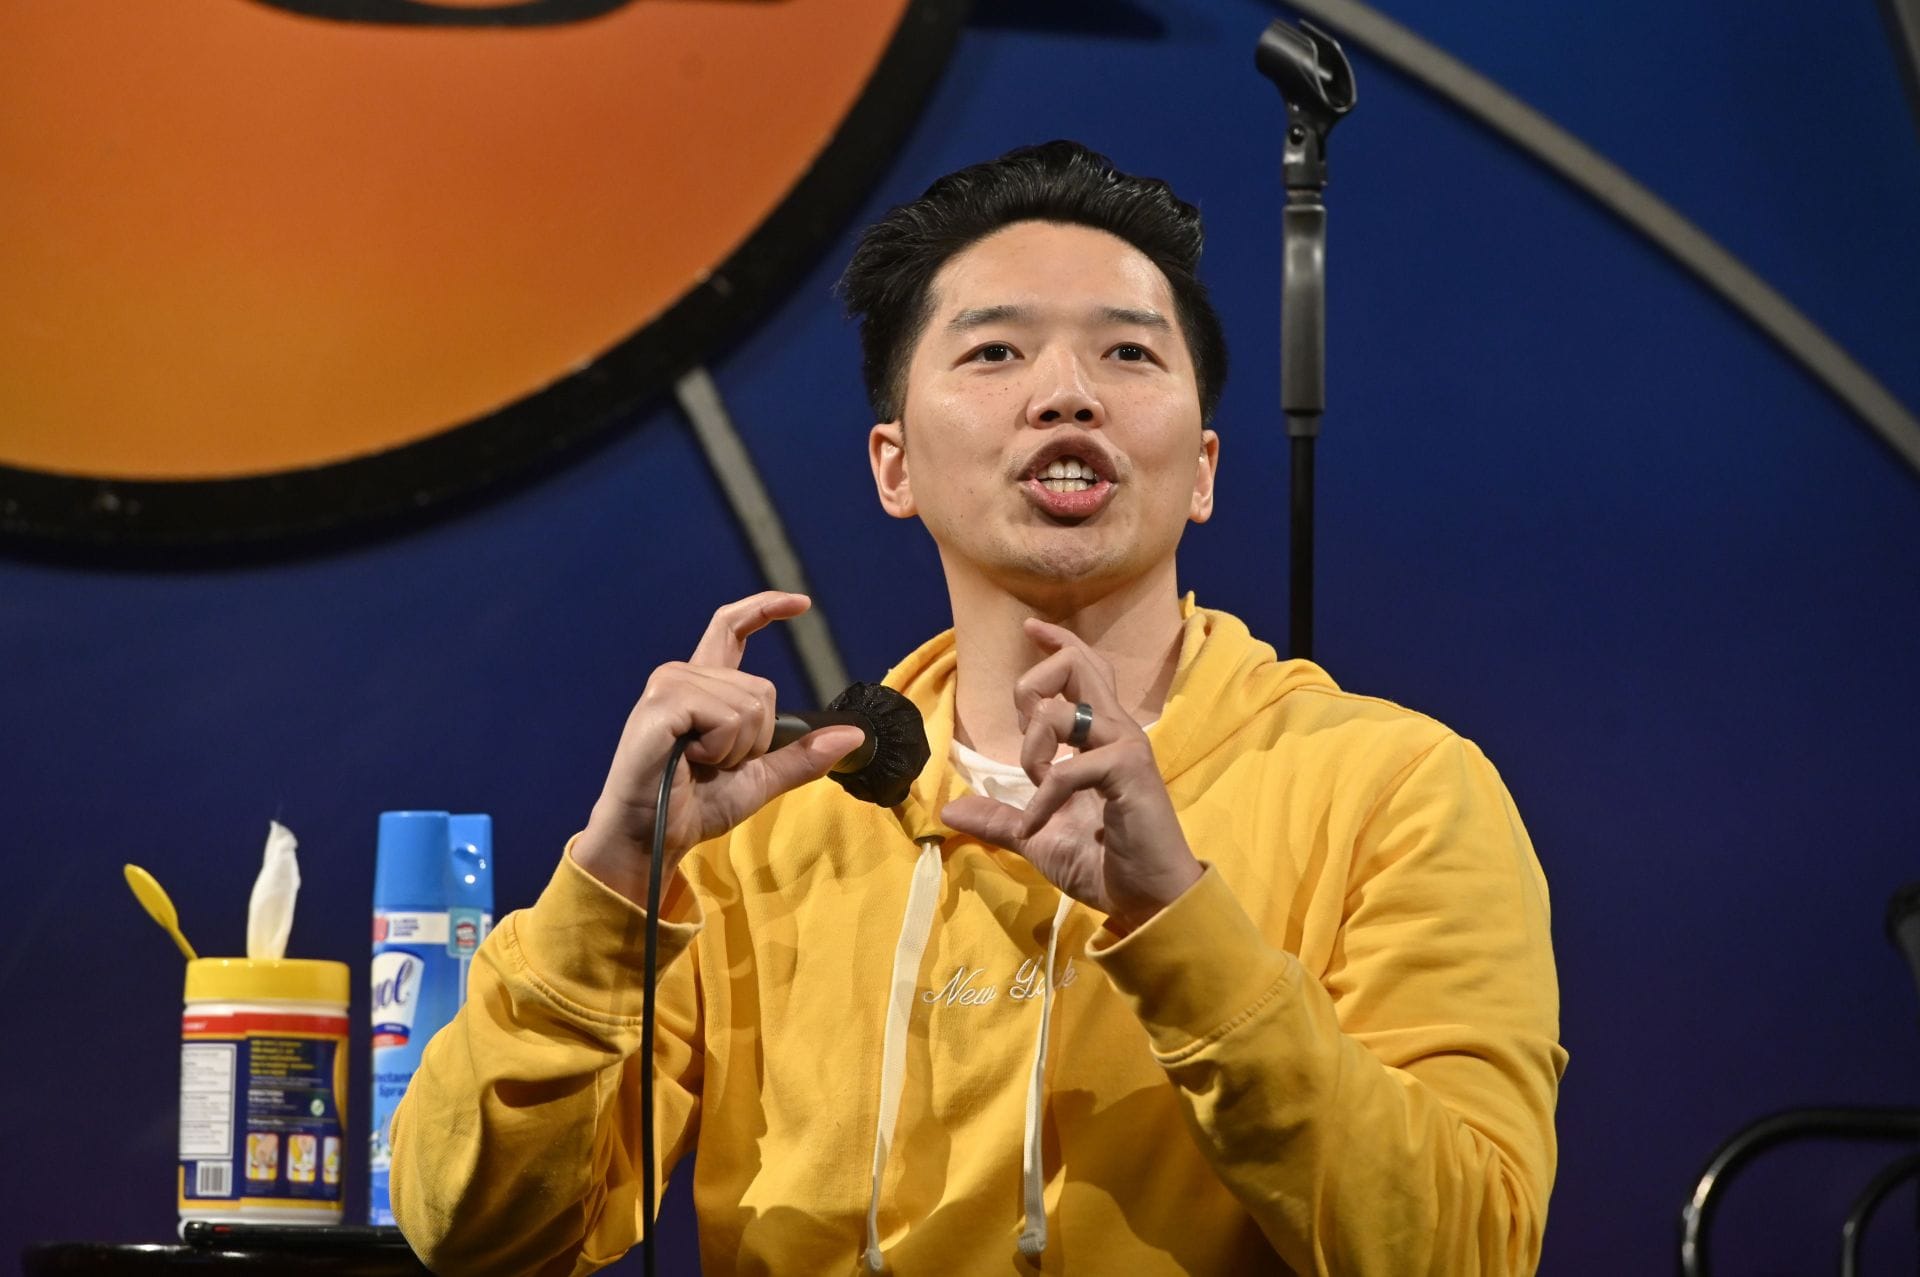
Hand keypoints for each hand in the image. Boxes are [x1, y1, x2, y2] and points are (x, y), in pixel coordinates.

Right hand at [572, 592, 864, 905]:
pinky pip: (727, 717)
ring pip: (749, 704)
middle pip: (762, 688)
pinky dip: (721, 748)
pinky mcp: (663, 703)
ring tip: (698, 764)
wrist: (654, 838)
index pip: (732, 628)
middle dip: (757, 739)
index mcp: (704, 686)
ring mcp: (670, 684)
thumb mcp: (760, 779)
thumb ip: (802, 755)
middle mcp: (684, 675)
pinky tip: (689, 761)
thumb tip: (854, 735)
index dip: (766, 608)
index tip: (801, 603)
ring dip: (736, 748)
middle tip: (715, 764)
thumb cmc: (695, 807)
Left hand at [940, 618, 1202, 931]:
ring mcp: (1125, 747)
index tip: (1030, 628)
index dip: (1056, 644)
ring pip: (1062, 710)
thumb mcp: (1038, 837)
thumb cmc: (1103, 863)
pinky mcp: (1127, 771)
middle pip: (1077, 665)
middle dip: (1034, 684)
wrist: (1146, 899)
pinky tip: (1037, 825)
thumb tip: (950, 812)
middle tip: (1026, 732)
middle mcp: (1115, 731)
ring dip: (1032, 750)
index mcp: (1099, 736)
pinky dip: (1040, 800)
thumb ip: (998, 819)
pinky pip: (1065, 770)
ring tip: (1036, 789)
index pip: (1083, 668)